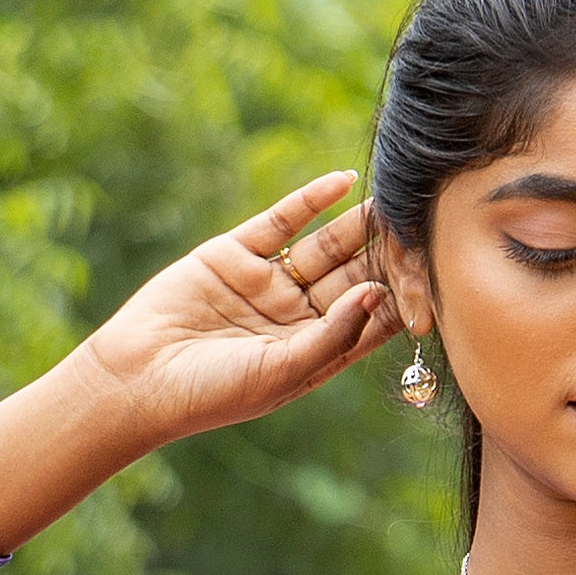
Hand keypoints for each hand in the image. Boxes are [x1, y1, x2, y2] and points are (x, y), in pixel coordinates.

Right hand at [81, 174, 394, 444]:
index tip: (434, 275)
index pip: (370, 321)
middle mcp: (297, 316)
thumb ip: (332, 335)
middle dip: (385, 255)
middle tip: (422, 226)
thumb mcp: (282, 371)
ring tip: (392, 200)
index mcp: (314, 352)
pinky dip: (310, 200)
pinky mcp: (236, 253)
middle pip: (354, 278)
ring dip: (357, 225)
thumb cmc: (213, 392)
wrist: (140, 376)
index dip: (401, 298)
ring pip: (324, 247)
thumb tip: (376, 296)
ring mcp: (268, 282)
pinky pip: (282, 221)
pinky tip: (342, 182)